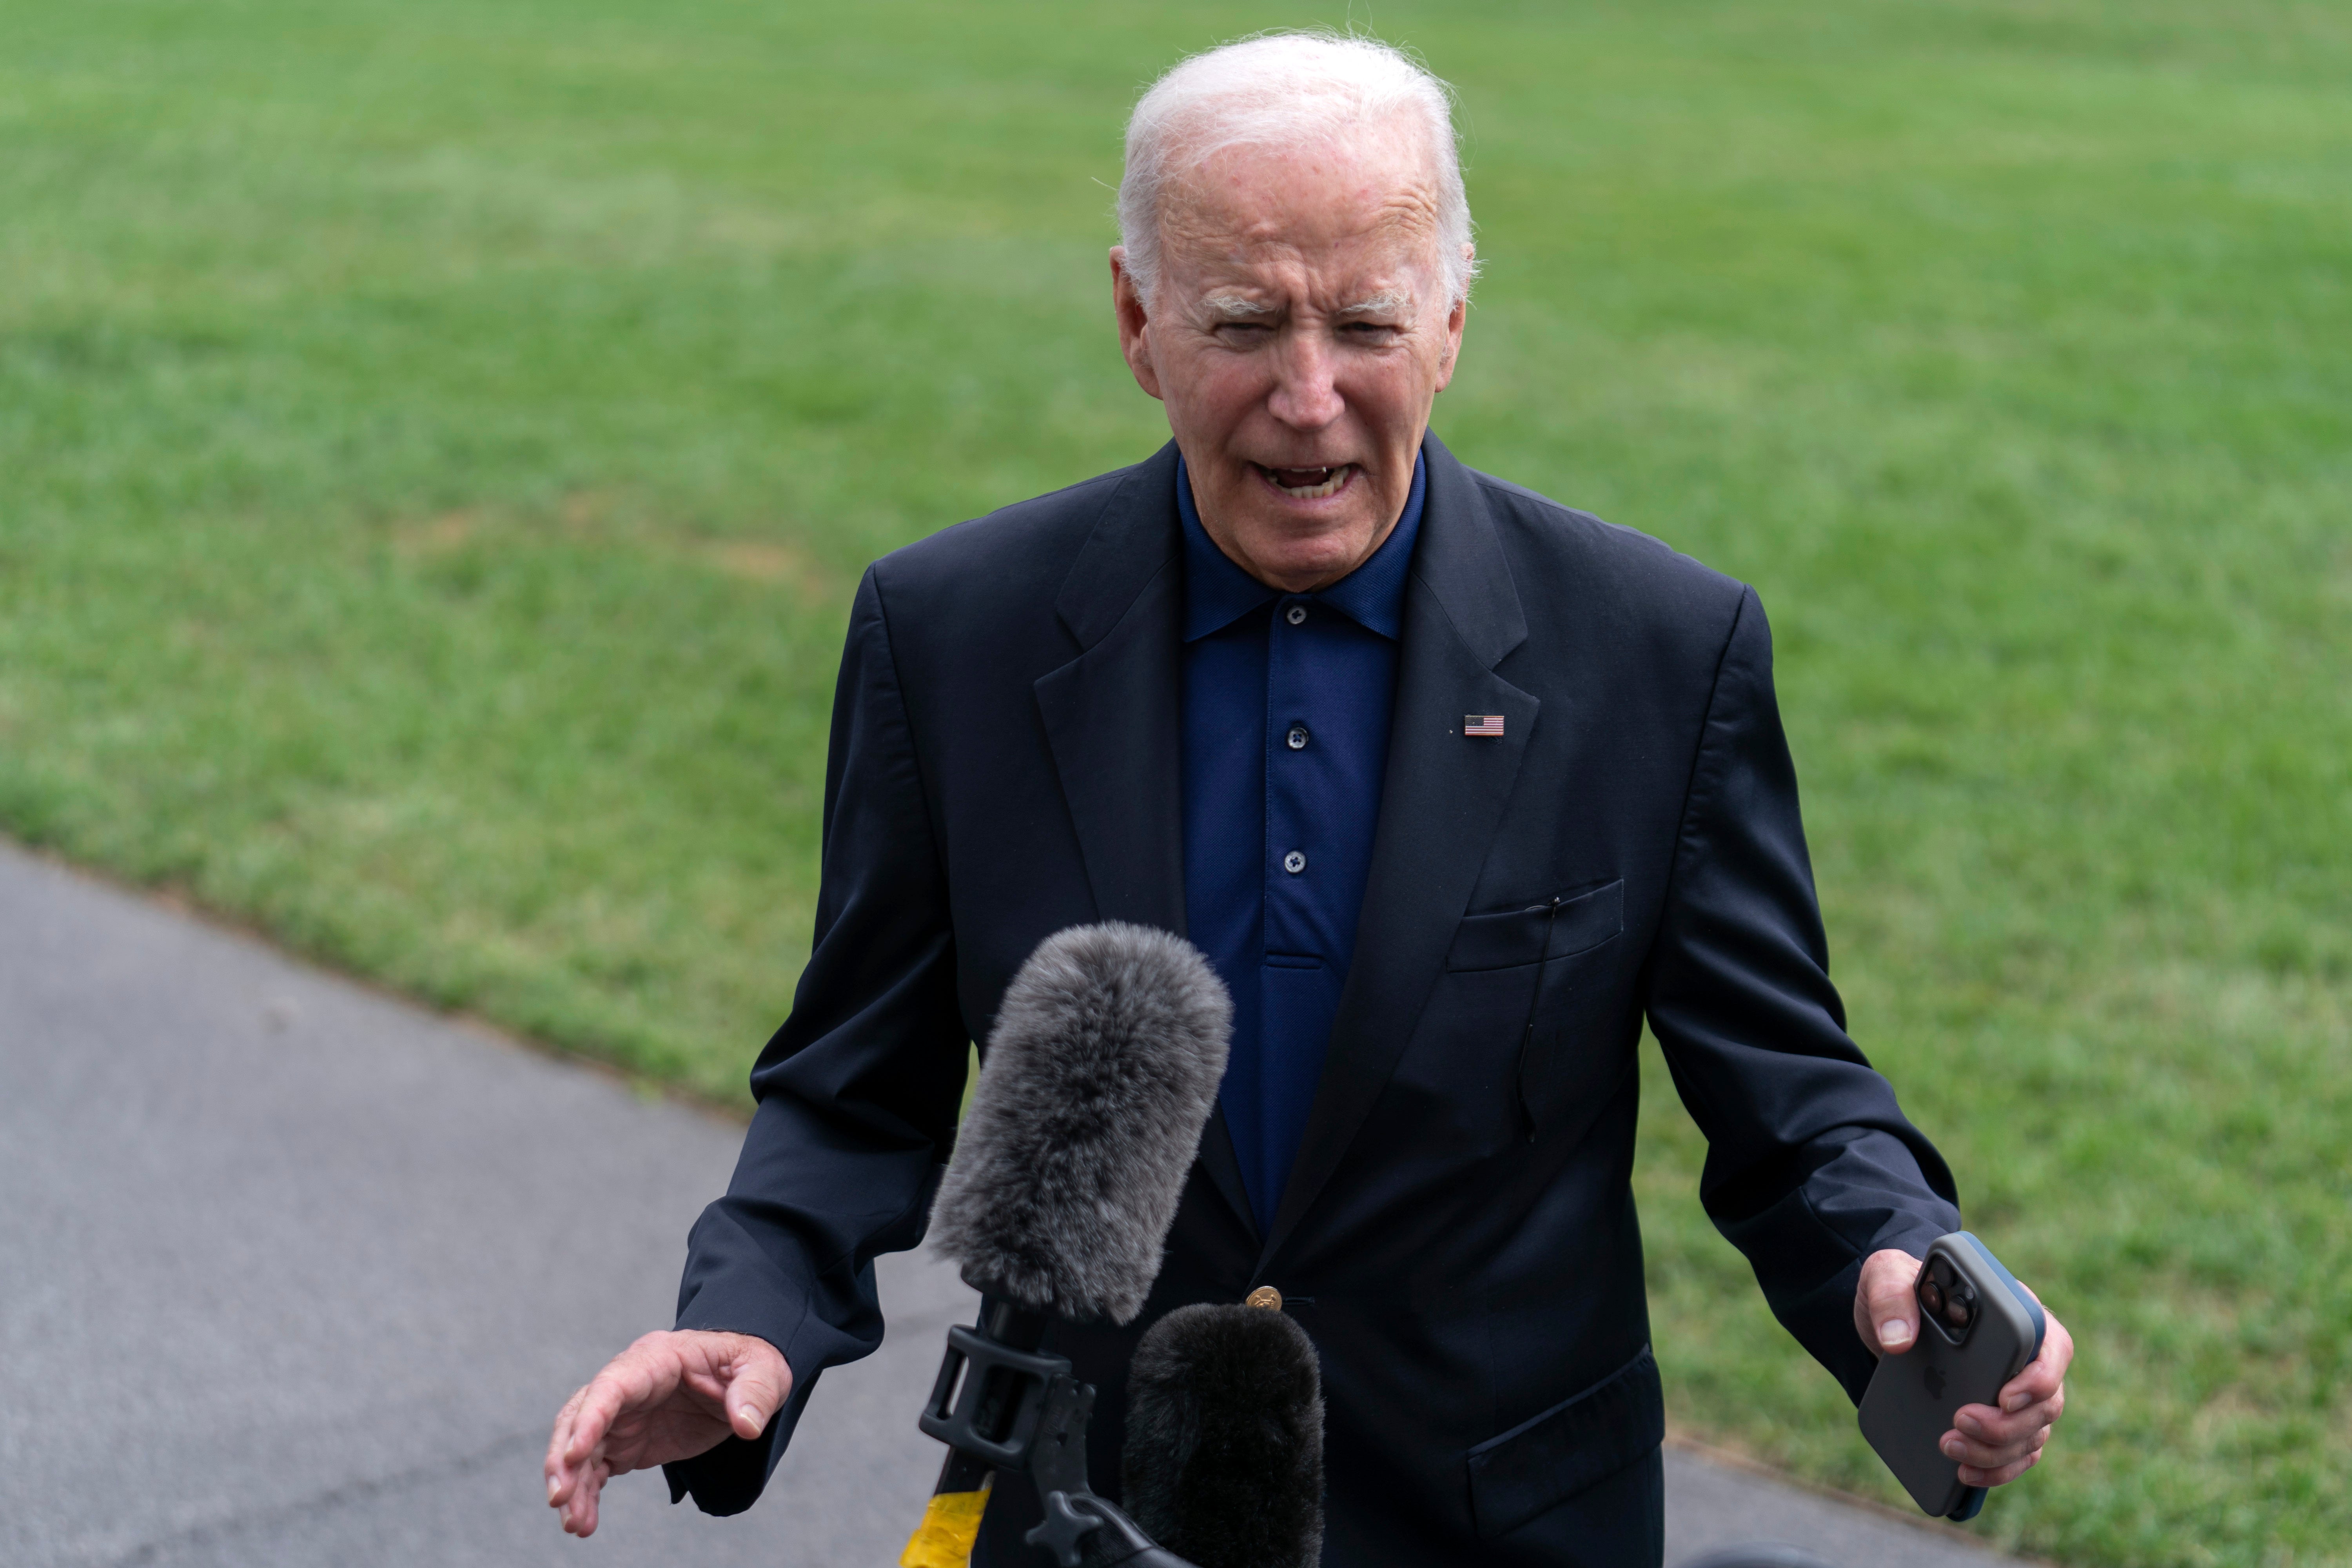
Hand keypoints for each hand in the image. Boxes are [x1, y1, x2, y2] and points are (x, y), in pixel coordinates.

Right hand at [544, 1330, 790, 1536]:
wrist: (744, 1377)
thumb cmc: (750, 1364)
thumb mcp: (765, 1371)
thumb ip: (754, 1393)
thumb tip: (747, 1424)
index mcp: (658, 1358)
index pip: (613, 1385)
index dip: (590, 1417)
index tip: (575, 1454)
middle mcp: (630, 1384)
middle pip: (581, 1415)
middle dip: (565, 1456)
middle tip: (559, 1498)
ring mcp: (623, 1413)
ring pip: (582, 1447)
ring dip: (572, 1484)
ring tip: (574, 1524)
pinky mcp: (626, 1441)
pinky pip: (595, 1467)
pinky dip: (586, 1493)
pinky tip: (583, 1522)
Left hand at [1853, 1248, 2071, 1487]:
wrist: (1887, 1321)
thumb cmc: (1899, 1289)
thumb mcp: (1884, 1276)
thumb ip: (1890, 1295)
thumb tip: (1898, 1339)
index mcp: (2014, 1311)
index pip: (2053, 1345)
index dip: (2039, 1378)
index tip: (2003, 1397)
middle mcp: (2026, 1356)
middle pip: (2046, 1402)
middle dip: (2005, 1424)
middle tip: (1959, 1422)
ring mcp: (2018, 1391)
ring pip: (2032, 1434)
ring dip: (1996, 1451)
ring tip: (1949, 1447)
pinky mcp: (2001, 1419)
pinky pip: (2017, 1454)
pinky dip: (1996, 1469)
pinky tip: (1964, 1473)